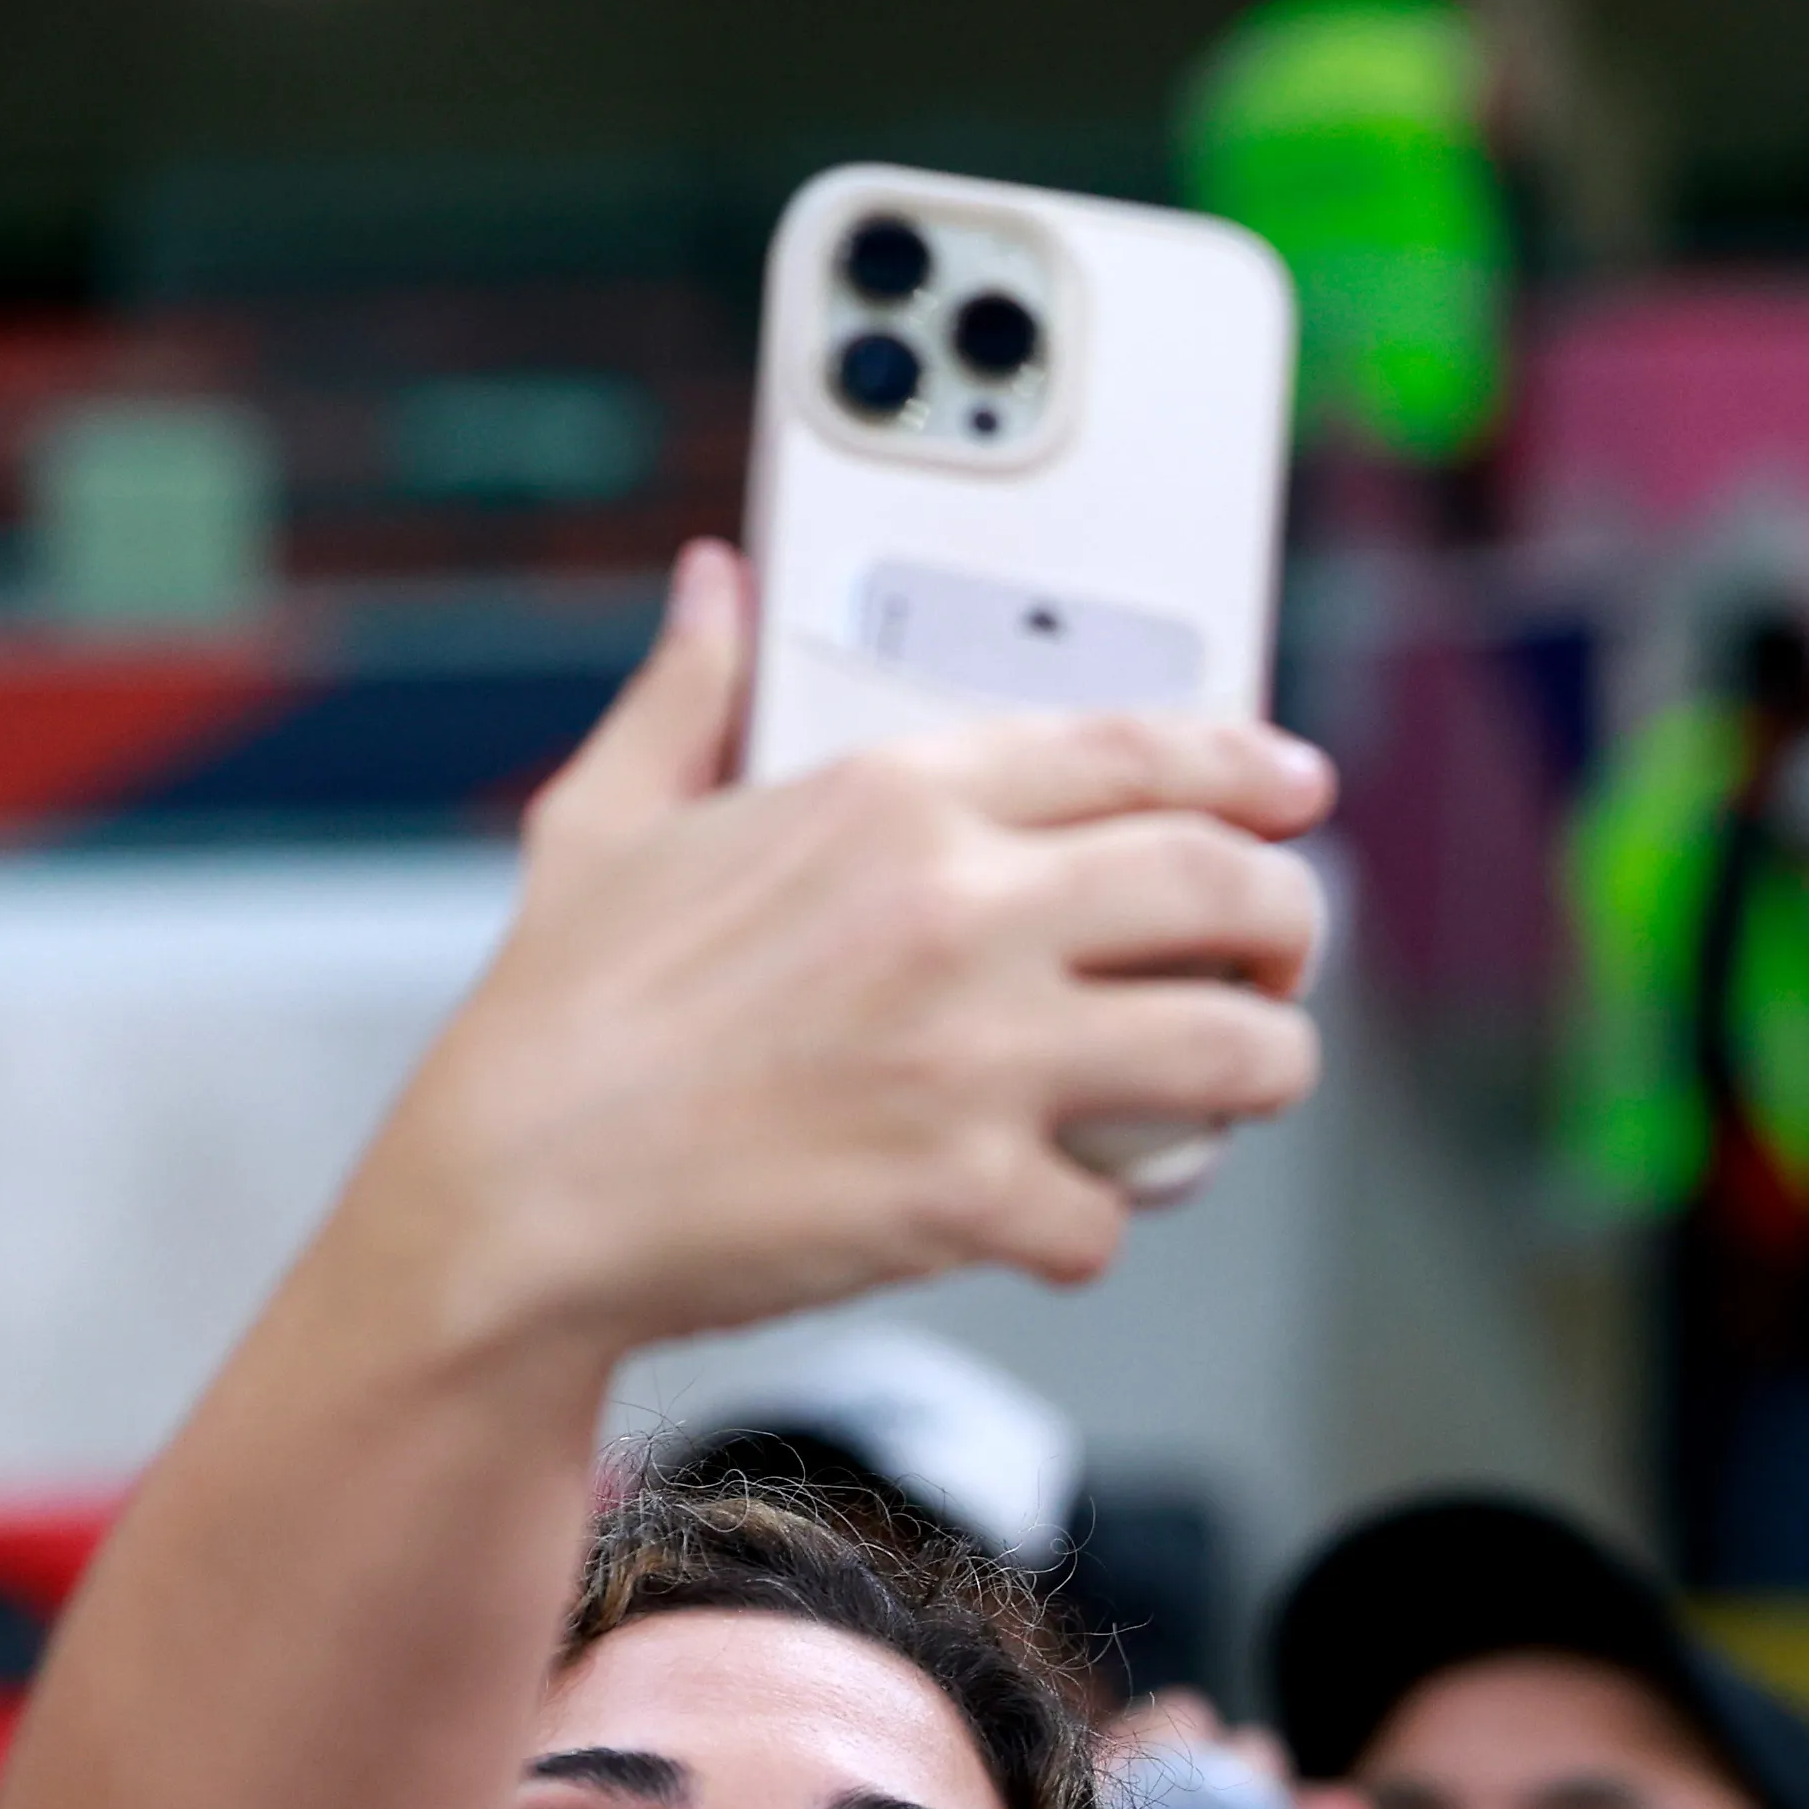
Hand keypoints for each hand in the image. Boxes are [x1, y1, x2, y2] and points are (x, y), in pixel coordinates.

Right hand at [369, 542, 1335, 1354]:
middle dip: (1290, 923)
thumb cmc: (556, 1023)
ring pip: (1236, 1053)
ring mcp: (978, 1055)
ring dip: (1260, 1072)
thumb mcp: (607, 821)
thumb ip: (687, 694)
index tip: (1297, 789)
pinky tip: (1053, 1215)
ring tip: (1230, 1086)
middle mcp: (958, 910)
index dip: (1248, 766)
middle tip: (1277, 959)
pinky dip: (1100, 1225)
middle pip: (1229, 888)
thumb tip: (713, 583)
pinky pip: (1118, 1212)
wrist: (512, 1200)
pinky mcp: (971, 1192)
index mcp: (892, 802)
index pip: (1138, 748)